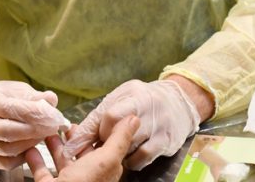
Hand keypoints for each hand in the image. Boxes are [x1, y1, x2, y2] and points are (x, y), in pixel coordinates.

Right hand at [0, 78, 67, 169]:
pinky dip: (21, 157)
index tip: (55, 116)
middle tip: (53, 127)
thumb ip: (33, 96)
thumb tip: (52, 101)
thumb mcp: (14, 88)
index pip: (14, 109)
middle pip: (10, 131)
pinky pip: (5, 162)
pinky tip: (30, 146)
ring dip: (30, 143)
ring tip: (43, 135)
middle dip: (36, 130)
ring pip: (8, 149)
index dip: (37, 114)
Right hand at [26, 116, 138, 181]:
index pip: (104, 147)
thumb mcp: (106, 159)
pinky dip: (36, 160)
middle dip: (75, 138)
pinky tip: (31, 149)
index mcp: (103, 170)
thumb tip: (134, 119)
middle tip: (67, 124)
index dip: (98, 132)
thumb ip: (119, 139)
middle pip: (82, 153)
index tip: (91, 118)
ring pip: (62, 161)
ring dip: (55, 146)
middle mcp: (87, 177)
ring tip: (49, 132)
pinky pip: (42, 172)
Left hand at [63, 80, 200, 170]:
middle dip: (103, 141)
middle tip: (98, 146)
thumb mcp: (122, 98)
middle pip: (117, 130)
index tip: (75, 145)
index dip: (88, 132)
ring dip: (117, 152)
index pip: (106, 115)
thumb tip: (75, 136)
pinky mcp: (166, 140)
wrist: (178, 102)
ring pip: (129, 145)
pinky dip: (133, 160)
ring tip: (113, 150)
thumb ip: (101, 115)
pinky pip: (143, 156)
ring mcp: (157, 124)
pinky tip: (129, 156)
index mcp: (131, 93)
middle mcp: (146, 106)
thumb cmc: (143, 100)